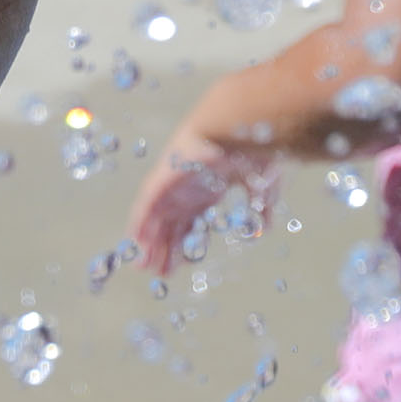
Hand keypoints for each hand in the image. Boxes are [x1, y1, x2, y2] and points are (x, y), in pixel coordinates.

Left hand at [127, 123, 274, 276]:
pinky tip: (135, 245)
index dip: (186, 243)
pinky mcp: (162, 179)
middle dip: (166, 249)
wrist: (241, 128)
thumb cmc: (253, 151)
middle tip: (162, 273)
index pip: (192, 221)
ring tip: (144, 267)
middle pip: (171, 224)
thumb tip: (265, 227)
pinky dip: (139, 226)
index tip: (184, 265)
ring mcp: (173, 183)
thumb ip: (261, 206)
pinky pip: (144, 206)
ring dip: (149, 242)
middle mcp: (188, 188)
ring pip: (155, 218)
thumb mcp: (262, 185)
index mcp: (209, 189)